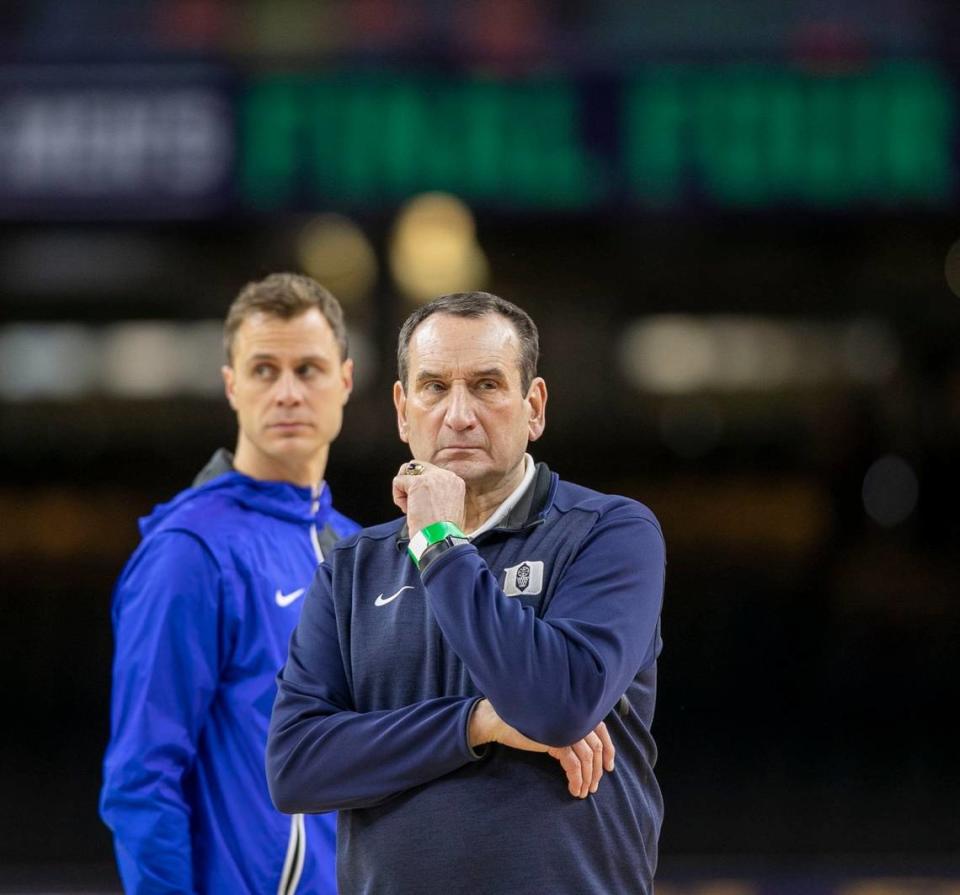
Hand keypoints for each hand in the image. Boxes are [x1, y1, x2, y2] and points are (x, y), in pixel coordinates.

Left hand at [392, 460, 465, 534]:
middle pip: (418, 467)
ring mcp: (432, 478)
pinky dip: (398, 497)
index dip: (422, 489)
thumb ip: (438, 495)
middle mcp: (446, 476)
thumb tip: (419, 491)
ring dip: (404, 491)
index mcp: (456, 482)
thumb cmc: (443, 532)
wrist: (441, 539)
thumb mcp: (448, 508)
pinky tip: (407, 510)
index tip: (426, 507)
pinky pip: (398, 481)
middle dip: (410, 485)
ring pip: (406, 472)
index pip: (431, 474)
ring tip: (411, 508)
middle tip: (414, 505)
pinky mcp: (417, 484)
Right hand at [469, 699, 614, 798]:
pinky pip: (574, 765)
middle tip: (593, 787)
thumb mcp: (554, 727)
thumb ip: (570, 730)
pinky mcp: (556, 740)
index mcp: (575, 712)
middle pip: (596, 747)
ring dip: (588, 778)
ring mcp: (566, 728)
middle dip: (597, 770)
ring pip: (588, 758)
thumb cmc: (528, 724)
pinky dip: (577, 779)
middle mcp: (574, 718)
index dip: (609, 751)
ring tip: (582, 792)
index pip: (602, 731)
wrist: (502, 723)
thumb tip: (590, 753)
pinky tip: (573, 789)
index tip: (608, 767)